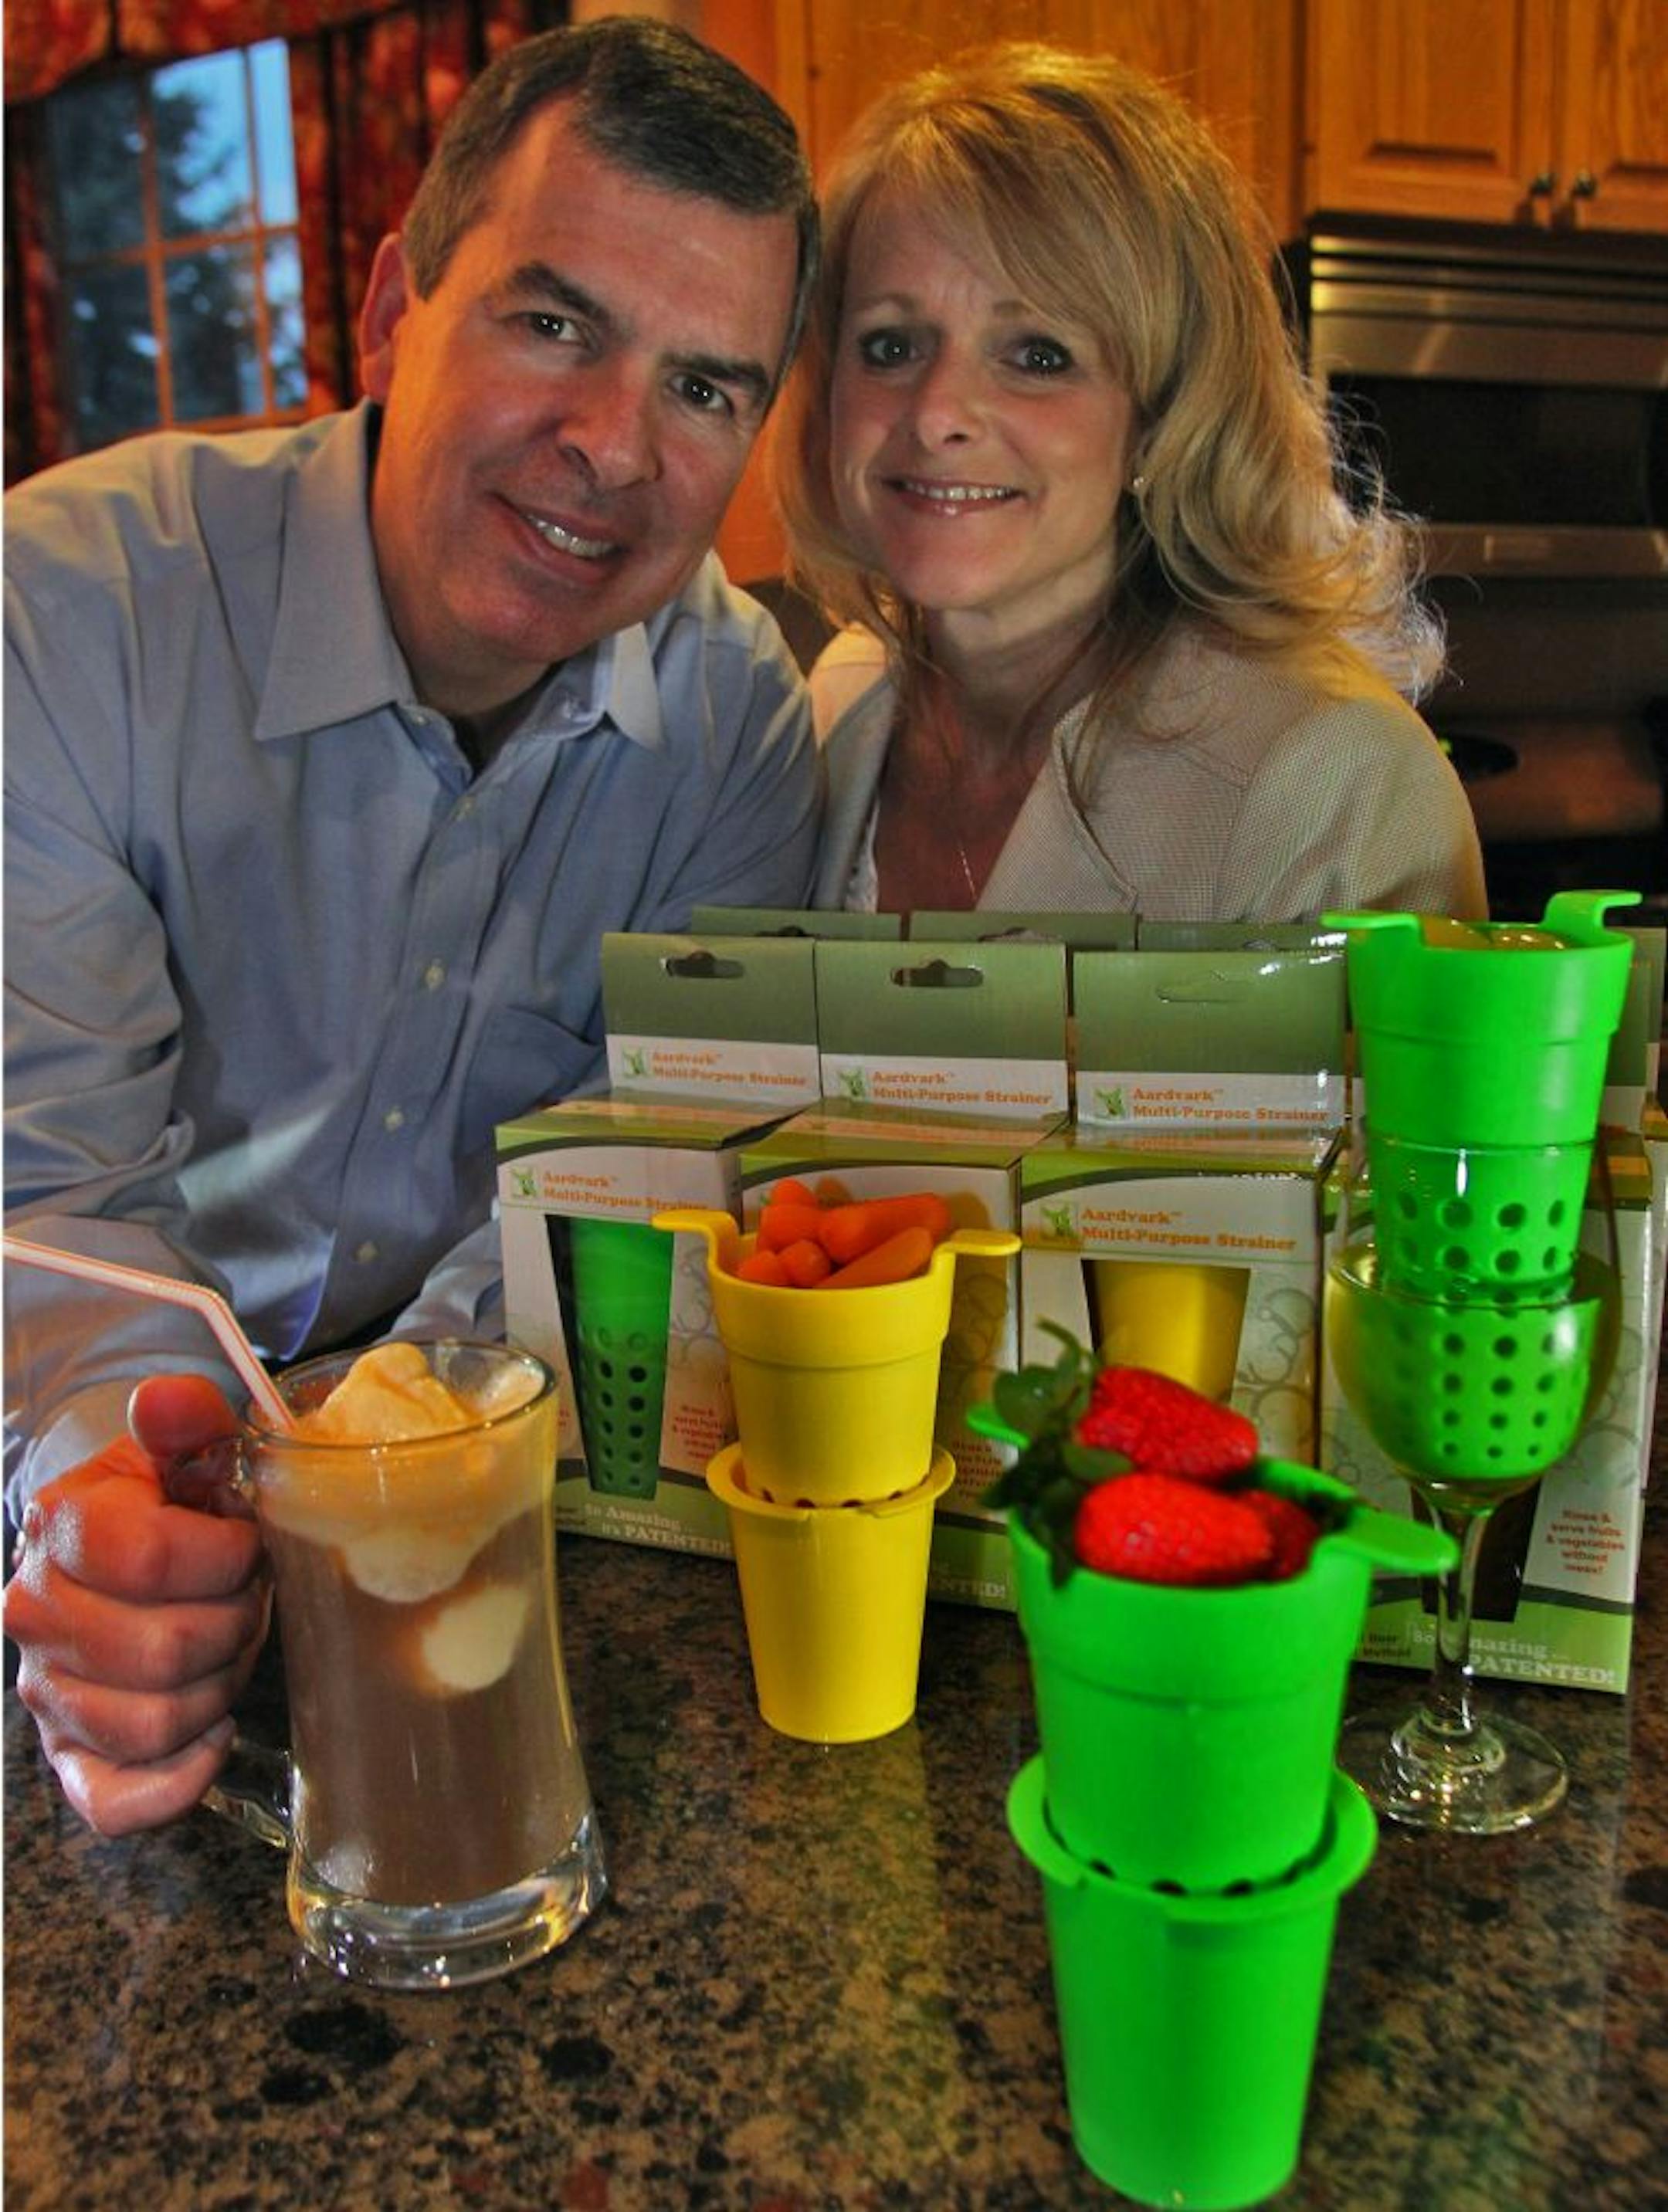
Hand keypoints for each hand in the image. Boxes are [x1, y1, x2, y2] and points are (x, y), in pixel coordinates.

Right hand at [3, 1375, 270, 1835]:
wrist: (123, 1561)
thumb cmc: (170, 1509)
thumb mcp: (183, 1453)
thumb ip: (187, 1420)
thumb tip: (169, 1399)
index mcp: (60, 1529)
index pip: (156, 1558)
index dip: (227, 1556)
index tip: (245, 1543)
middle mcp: (35, 1614)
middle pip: (164, 1650)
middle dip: (232, 1624)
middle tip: (244, 1600)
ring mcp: (46, 1692)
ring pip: (154, 1723)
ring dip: (216, 1689)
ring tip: (225, 1651)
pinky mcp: (68, 1756)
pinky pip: (117, 1802)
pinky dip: (177, 1781)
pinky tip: (211, 1736)